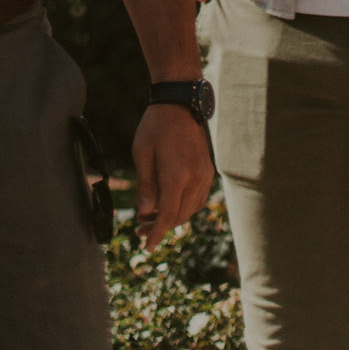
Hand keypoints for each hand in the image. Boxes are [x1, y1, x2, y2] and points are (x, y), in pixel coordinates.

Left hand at [132, 105, 213, 251]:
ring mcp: (205, 175)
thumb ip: (146, 185)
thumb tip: (146, 214)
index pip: (167, 215)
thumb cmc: (155, 125)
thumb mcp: (142, 153)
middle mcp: (195, 178)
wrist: (180, 102)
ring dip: (172, 218)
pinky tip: (169, 204)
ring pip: (190, 210)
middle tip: (140, 229)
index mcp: (177, 174)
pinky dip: (184, 207)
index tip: (147, 247)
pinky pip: (198, 199)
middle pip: (179, 216)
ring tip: (151, 218)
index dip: (157, 233)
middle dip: (160, 227)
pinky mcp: (208, 171)